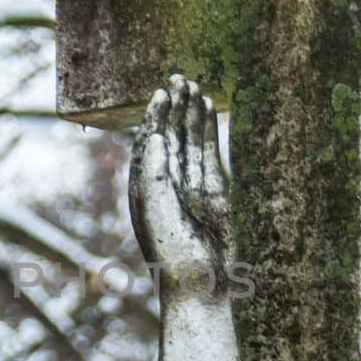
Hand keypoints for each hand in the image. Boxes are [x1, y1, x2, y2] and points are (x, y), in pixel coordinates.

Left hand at [128, 74, 231, 297]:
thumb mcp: (157, 211)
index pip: (148, 143)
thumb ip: (156, 174)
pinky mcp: (215, 192)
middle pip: (170, 136)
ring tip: (195, 85)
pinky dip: (209, 132)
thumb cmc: (173, 252)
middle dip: (172, 108)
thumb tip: (157, 137)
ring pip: (191, 142)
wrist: (202, 283)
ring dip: (191, 114)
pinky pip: (210, 155)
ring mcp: (192, 186)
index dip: (154, 117)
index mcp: (145, 188)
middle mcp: (166, 184)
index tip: (160, 93)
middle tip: (178, 77)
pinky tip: (209, 110)